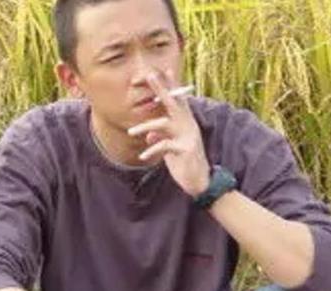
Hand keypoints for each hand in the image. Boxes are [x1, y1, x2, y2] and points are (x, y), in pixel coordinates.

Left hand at [128, 70, 209, 196]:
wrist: (200, 180)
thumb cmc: (184, 161)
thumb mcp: (170, 147)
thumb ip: (160, 137)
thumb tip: (149, 134)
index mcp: (185, 121)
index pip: (177, 99)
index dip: (170, 85)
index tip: (162, 69)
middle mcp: (188, 124)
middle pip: (173, 102)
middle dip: (161, 88)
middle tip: (150, 75)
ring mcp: (187, 135)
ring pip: (163, 123)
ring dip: (144, 127)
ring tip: (131, 132)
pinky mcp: (185, 149)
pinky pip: (164, 145)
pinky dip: (151, 149)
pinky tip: (142, 156)